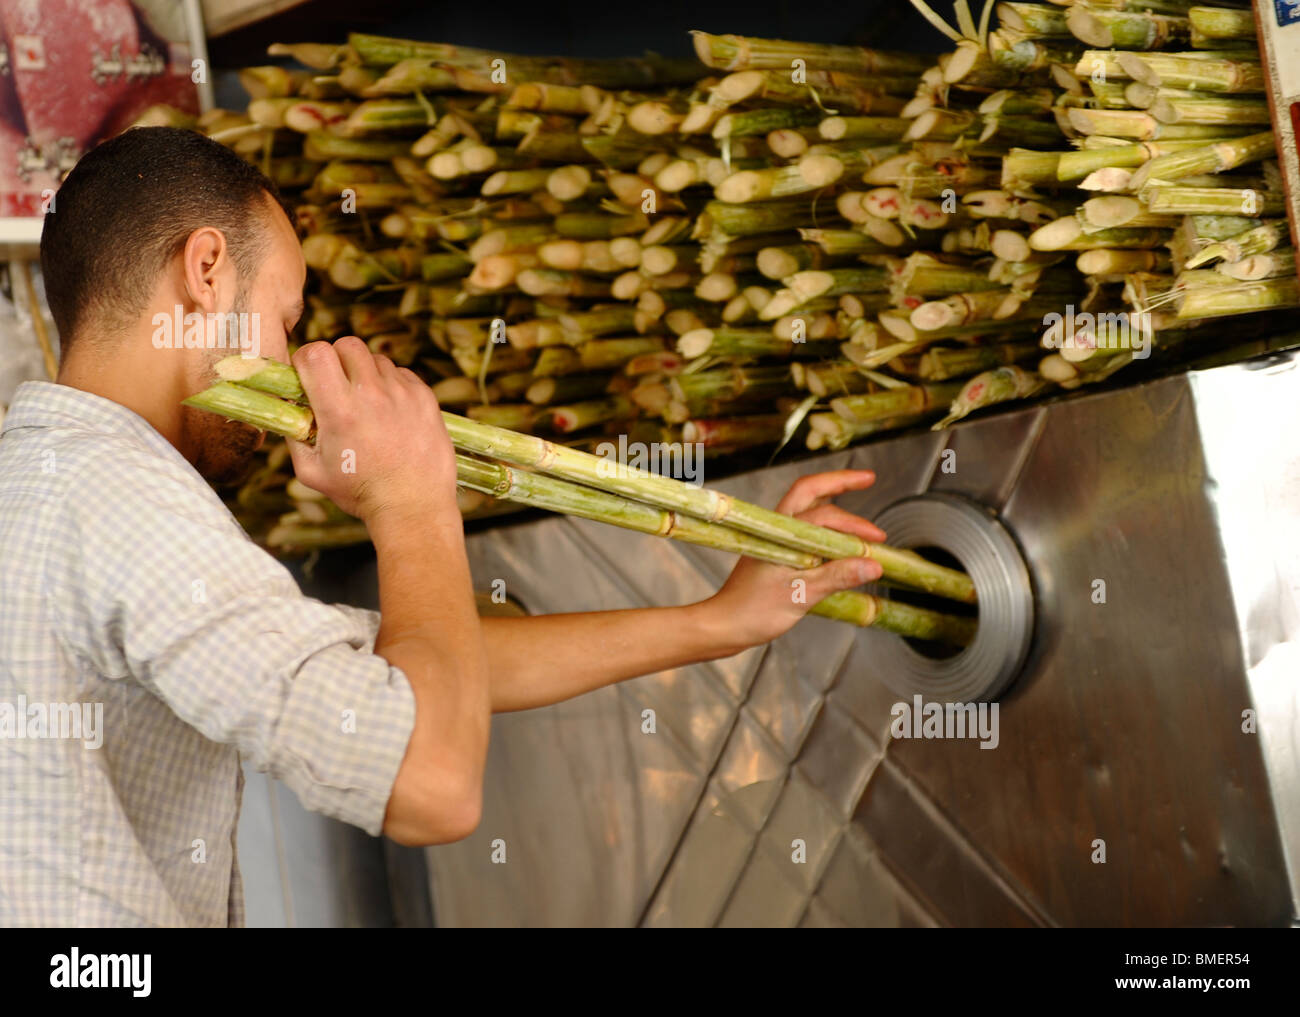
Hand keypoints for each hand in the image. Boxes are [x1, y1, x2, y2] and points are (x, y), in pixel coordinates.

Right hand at [285, 338, 457, 522]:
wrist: (413, 506)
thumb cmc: (360, 492)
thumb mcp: (312, 471)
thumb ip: (294, 436)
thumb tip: (287, 409)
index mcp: (339, 410)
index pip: (315, 353)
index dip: (306, 359)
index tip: (308, 376)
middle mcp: (372, 395)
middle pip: (347, 345)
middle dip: (336, 360)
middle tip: (337, 385)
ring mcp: (402, 393)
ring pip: (376, 359)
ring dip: (366, 373)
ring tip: (367, 404)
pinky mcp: (425, 398)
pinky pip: (402, 374)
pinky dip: (392, 385)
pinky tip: (390, 411)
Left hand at [700, 470, 886, 651]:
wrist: (724, 625)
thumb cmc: (753, 612)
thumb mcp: (801, 595)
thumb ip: (837, 577)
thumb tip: (873, 565)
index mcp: (779, 533)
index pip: (823, 516)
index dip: (854, 523)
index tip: (878, 539)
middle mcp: (776, 528)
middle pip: (809, 491)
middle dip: (840, 482)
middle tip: (869, 478)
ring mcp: (775, 538)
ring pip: (805, 507)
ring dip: (833, 503)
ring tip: (857, 510)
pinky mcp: (776, 551)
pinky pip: (804, 529)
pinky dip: (824, 527)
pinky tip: (840, 538)